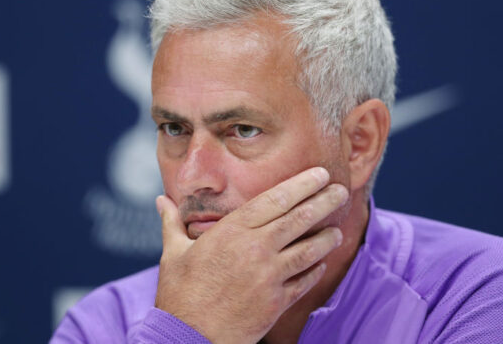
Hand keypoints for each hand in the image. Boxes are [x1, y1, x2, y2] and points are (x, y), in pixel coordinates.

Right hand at [154, 167, 347, 343]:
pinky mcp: (277, 302)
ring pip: (309, 250)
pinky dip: (315, 270)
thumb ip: (172, 223)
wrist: (188, 337)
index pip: (275, 199)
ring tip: (336, 230)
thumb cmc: (178, 294)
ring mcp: (269, 276)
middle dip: (324, 202)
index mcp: (231, 231)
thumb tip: (160, 200)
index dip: (302, 184)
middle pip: (300, 218)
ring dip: (327, 237)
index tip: (320, 174)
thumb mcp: (172, 253)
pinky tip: (321, 263)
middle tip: (341, 191)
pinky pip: (304, 280)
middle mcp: (255, 249)